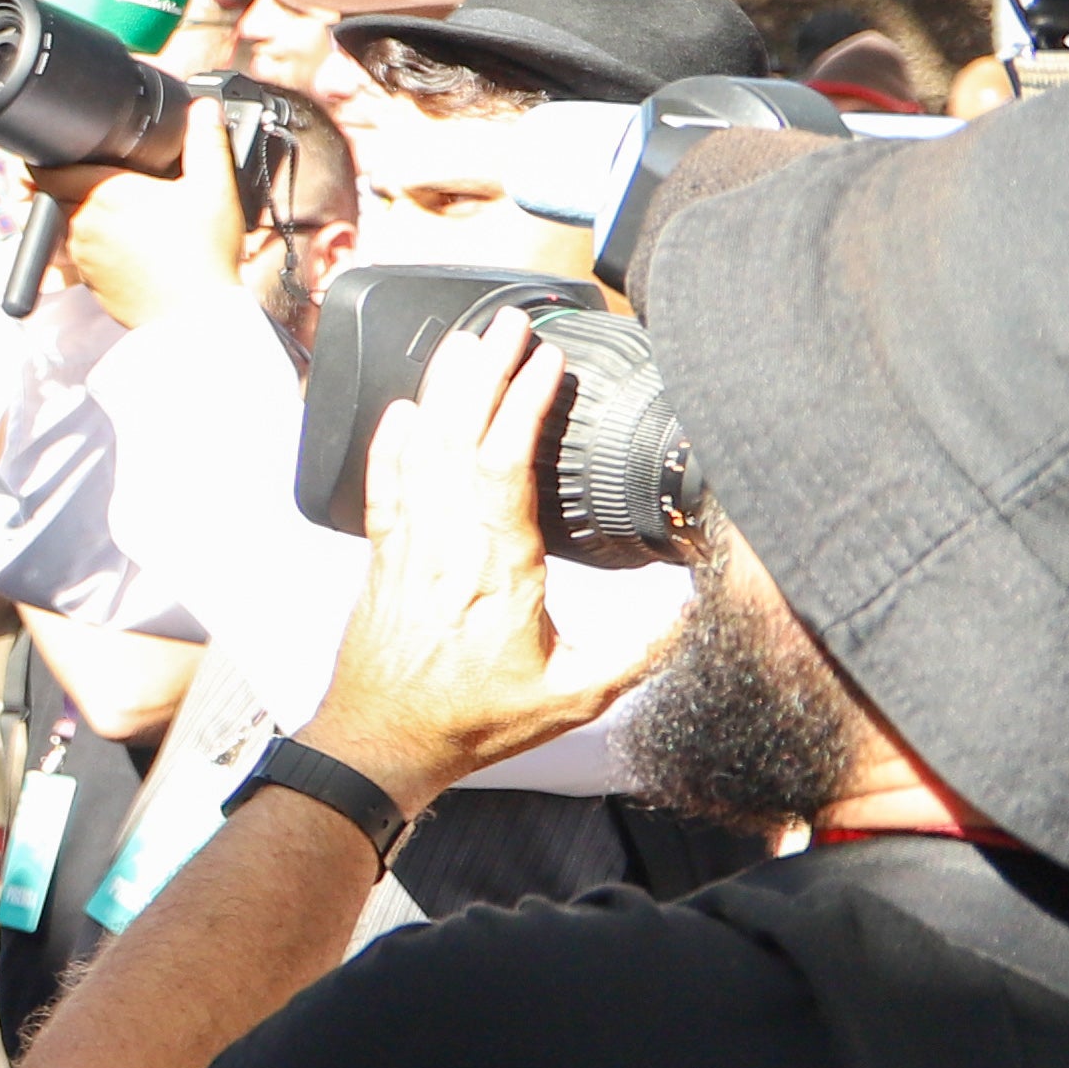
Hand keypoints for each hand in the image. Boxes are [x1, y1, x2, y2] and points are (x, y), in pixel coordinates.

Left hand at [50, 141, 244, 327]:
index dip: (45, 156)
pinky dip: (81, 241)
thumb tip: (203, 108)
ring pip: (59, 223)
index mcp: (104, 194)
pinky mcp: (86, 279)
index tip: (56, 149)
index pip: (48, 168)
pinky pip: (72, 252)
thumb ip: (205, 142)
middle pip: (47, 193)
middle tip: (73, 171)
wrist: (195, 315)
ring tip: (92, 202)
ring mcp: (80, 254)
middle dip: (53, 180)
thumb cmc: (202, 256)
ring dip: (67, 210)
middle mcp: (82, 223)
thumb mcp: (213, 190)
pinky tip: (109, 236)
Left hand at [306, 313, 664, 800]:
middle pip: (460, 437)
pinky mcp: (381, 558)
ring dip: (444, 392)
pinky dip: (390, 443)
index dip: (523, 406)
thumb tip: (687, 609)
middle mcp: (446, 545)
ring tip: (466, 343)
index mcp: (496, 568)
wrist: (382, 743)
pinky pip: (383, 486)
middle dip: (485, 373)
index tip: (546, 362)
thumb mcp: (574, 696)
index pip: (505, 465)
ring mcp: (407, 547)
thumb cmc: (473, 722)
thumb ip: (637, 651)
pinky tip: (402, 408)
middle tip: (508, 324)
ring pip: (421, 451)